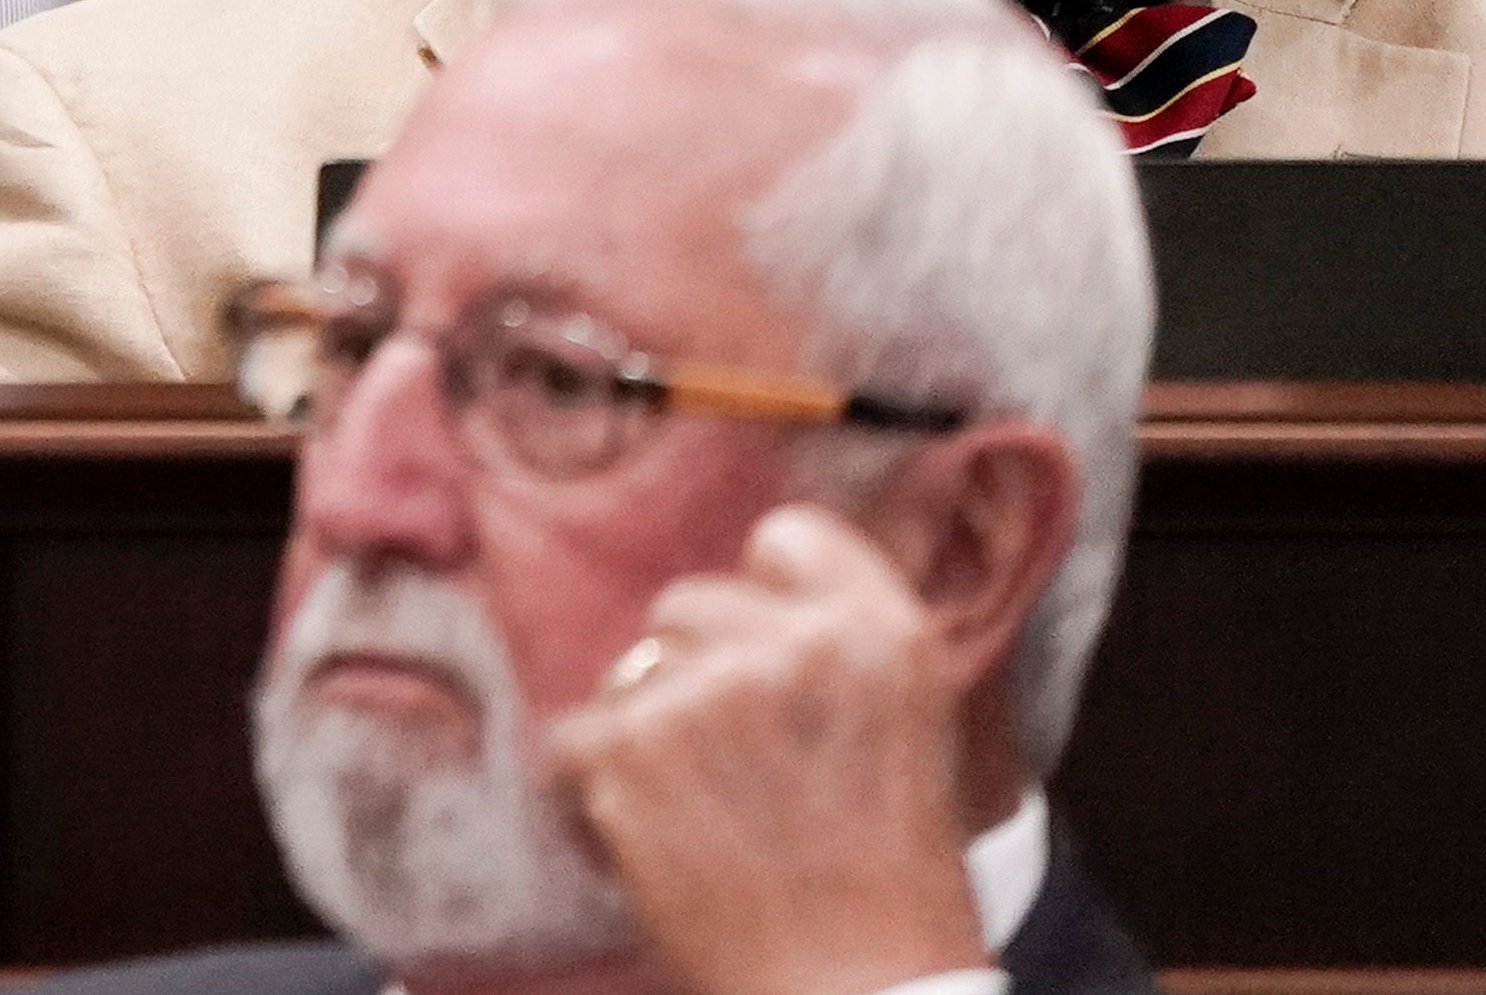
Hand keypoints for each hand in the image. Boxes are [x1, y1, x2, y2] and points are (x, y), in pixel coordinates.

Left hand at [543, 503, 988, 994]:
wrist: (856, 994)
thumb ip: (837, 648)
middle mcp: (795, 645)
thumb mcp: (907, 730)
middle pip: (689, 602)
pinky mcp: (627, 745)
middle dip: (697, 673)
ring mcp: (705, 691)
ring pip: (631, 672)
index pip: (785, 537)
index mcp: (883, 636)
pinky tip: (659, 841)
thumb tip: (758, 593)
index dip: (767, 597)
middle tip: (743, 769)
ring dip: (649, 733)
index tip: (770, 653)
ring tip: (708, 815)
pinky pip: (578, 736)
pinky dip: (598, 788)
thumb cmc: (889, 884)